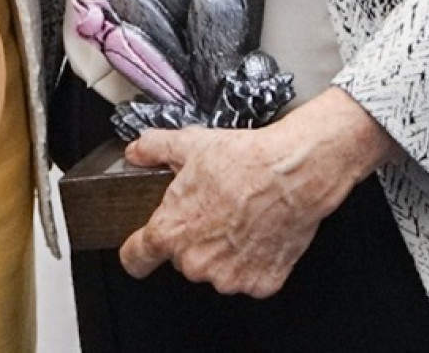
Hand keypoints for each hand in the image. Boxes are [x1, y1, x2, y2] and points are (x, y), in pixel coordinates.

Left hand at [118, 89, 395, 297]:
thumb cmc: (246, 161)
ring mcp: (229, 278)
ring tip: (240, 218)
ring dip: (223, 252)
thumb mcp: (191, 144)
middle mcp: (196, 263)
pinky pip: (249, 277)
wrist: (294, 172)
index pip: (134, 259)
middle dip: (194, 238)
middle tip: (214, 210)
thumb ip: (154, 149)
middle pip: (182, 259)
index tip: (142, 248)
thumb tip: (137, 151)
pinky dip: (254, 260)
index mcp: (170, 232)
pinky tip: (260, 232)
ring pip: (216, 269)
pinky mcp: (261, 284)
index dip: (137, 251)